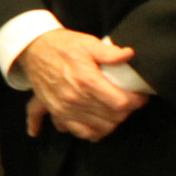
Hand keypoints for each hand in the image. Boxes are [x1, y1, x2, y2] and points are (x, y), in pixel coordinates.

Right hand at [17, 28, 147, 143]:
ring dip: (113, 123)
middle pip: (112, 118)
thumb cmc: (62, 46)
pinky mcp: (57, 113)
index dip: (136, 101)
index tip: (141, 96)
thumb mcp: (87, 43)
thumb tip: (129, 55)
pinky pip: (80, 132)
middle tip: (130, 102)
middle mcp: (75, 98)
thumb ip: (109, 52)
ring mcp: (65, 109)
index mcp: (86, 81)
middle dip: (127, 112)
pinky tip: (100, 126)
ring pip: (99, 128)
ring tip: (117, 112)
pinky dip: (93, 133)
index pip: (120, 103)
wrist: (34, 50)